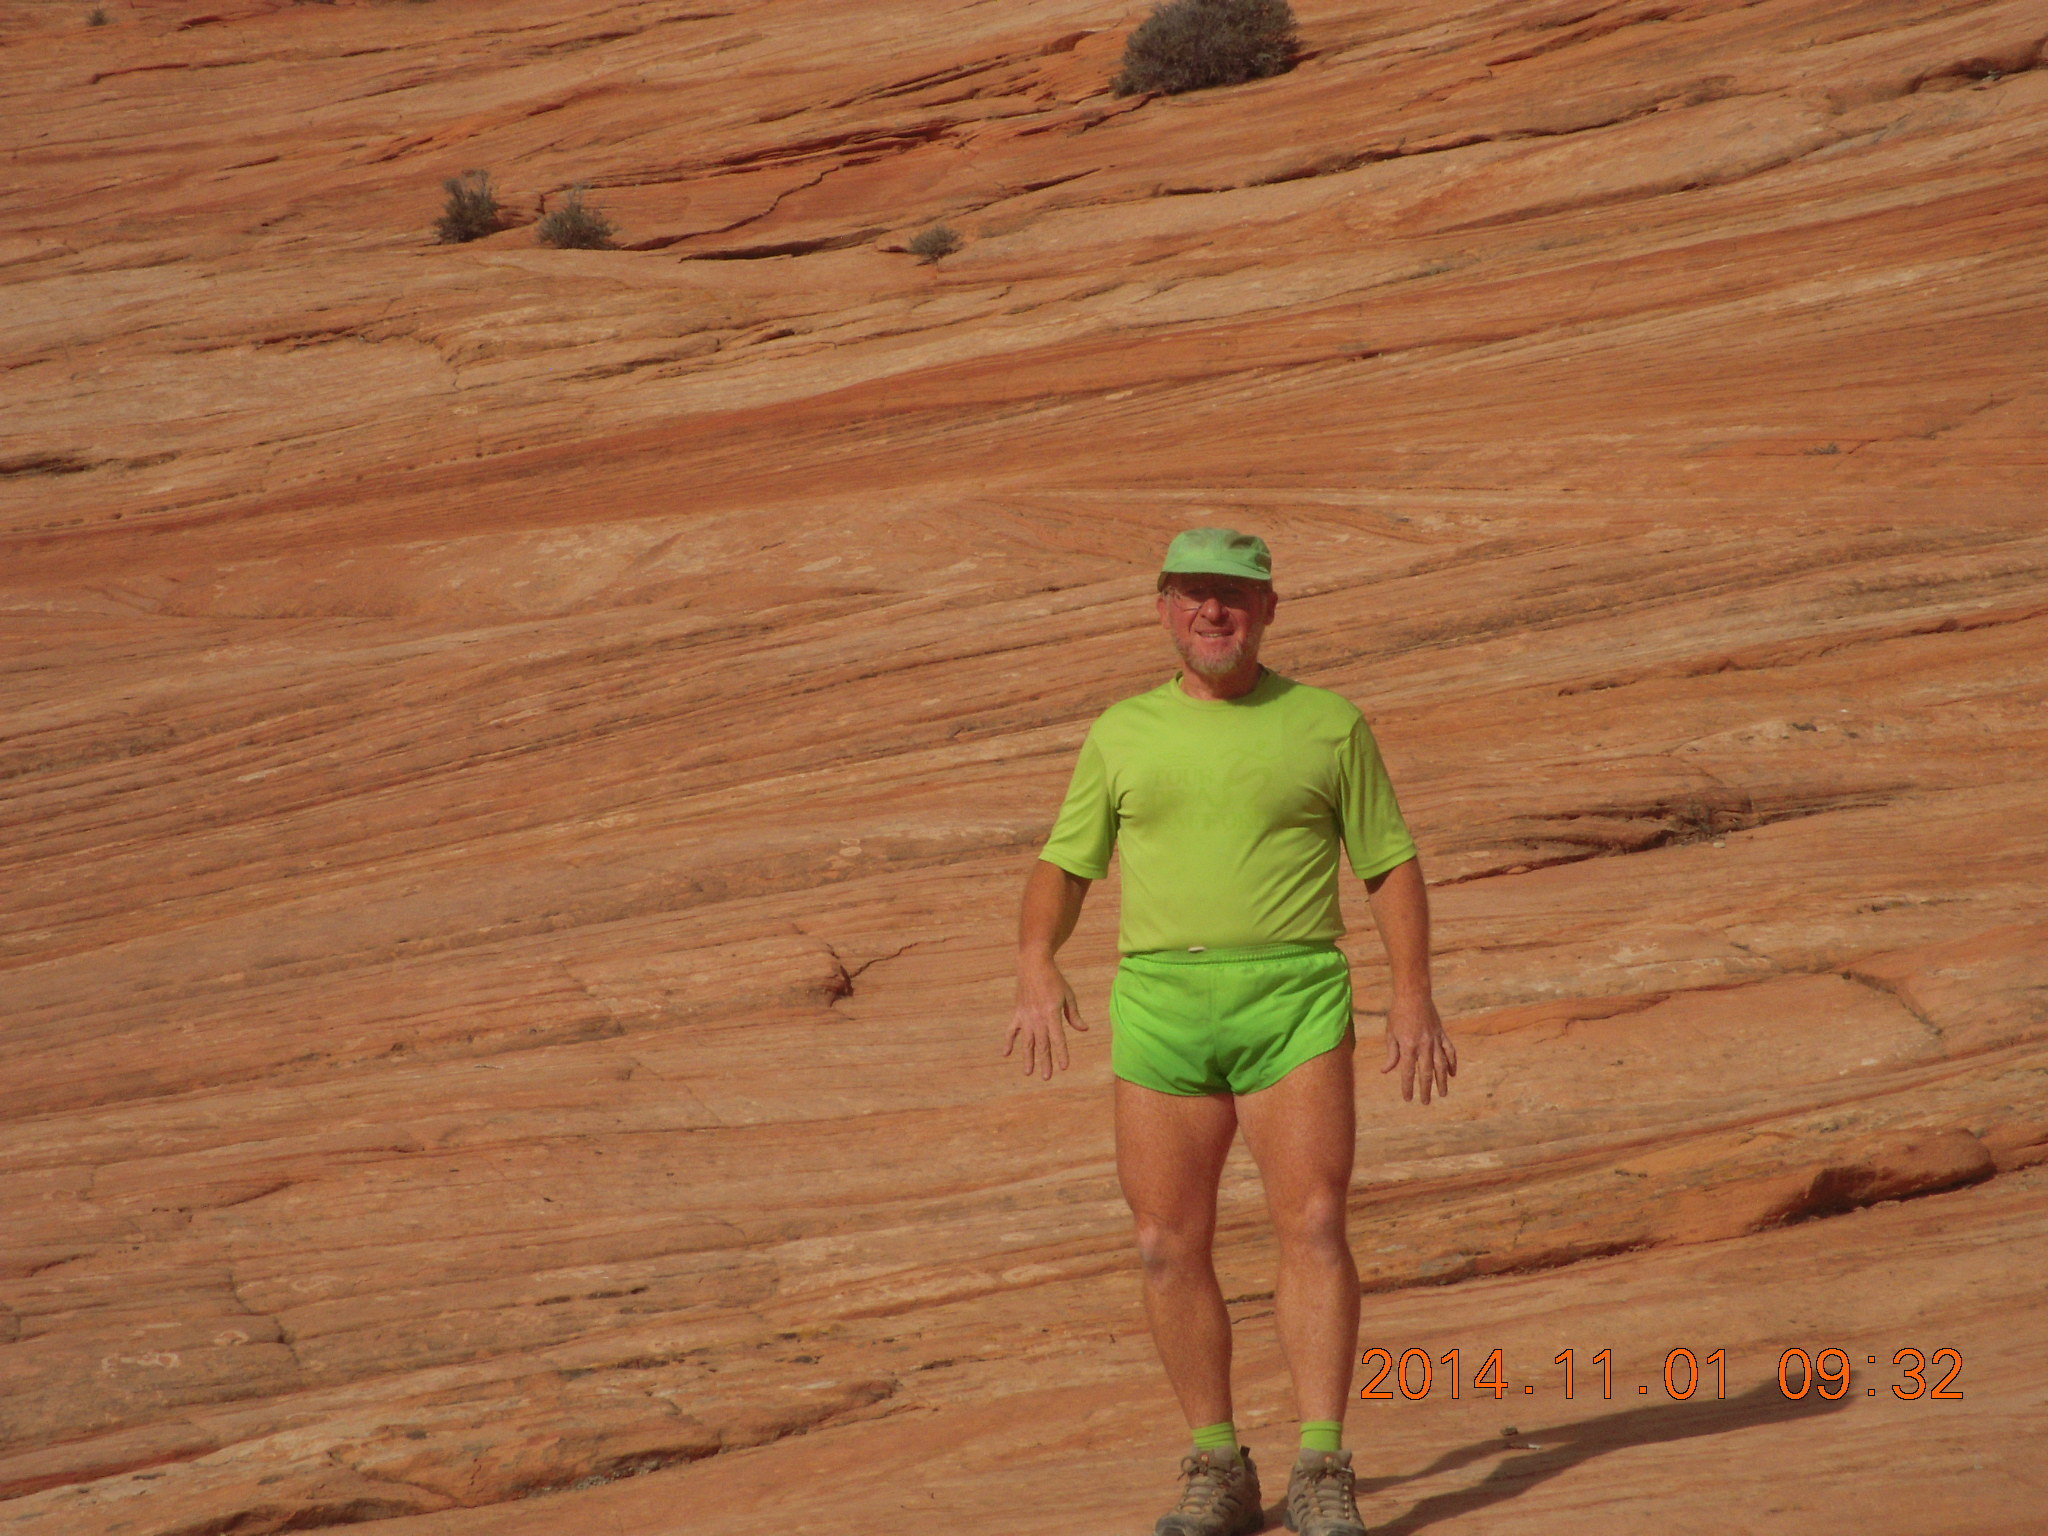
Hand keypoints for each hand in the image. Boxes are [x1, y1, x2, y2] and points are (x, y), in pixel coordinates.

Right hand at [1004, 957, 1087, 1079]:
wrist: (1033, 965)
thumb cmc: (1054, 980)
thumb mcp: (1068, 995)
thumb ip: (1074, 1015)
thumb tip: (1083, 1030)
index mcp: (1052, 1013)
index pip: (1058, 1038)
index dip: (1062, 1053)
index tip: (1064, 1067)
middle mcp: (1038, 1018)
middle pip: (1042, 1044)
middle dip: (1045, 1062)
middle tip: (1047, 1077)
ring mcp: (1026, 1017)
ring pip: (1027, 1042)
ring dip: (1028, 1058)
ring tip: (1028, 1073)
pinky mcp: (1018, 1013)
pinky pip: (1012, 1031)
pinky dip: (1009, 1042)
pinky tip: (1006, 1054)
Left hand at [1380, 992, 1455, 1103]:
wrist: (1413, 994)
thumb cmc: (1397, 1013)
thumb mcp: (1390, 1033)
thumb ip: (1391, 1054)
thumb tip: (1386, 1071)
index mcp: (1408, 1046)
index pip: (1407, 1072)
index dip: (1407, 1086)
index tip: (1408, 1098)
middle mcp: (1423, 1045)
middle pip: (1426, 1072)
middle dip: (1426, 1089)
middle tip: (1425, 1102)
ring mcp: (1435, 1040)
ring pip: (1441, 1065)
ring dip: (1442, 1081)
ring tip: (1443, 1093)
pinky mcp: (1442, 1034)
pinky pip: (1450, 1051)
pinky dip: (1452, 1063)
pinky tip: (1452, 1074)